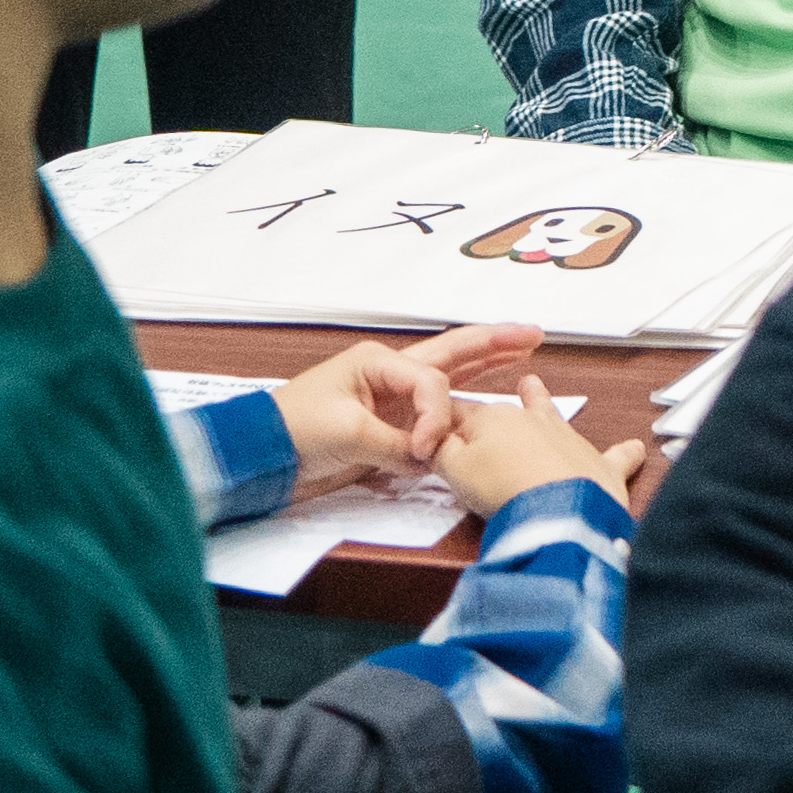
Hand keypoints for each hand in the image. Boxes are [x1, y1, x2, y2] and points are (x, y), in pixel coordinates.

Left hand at [267, 321, 542, 486]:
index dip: (438, 417)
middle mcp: (389, 376)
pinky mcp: (387, 427)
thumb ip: (398, 445)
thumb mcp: (348, 435)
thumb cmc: (292, 433)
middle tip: (534, 333)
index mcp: (378, 364)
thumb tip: (429, 459)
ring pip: (450, 379)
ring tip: (522, 354)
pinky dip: (463, 403)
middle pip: (453, 356)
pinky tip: (486, 397)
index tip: (425, 452)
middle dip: (494, 344)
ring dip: (485, 367)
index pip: (432, 384)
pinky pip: (435, 411)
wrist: (257, 458)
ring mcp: (390, 400)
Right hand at [437, 371, 650, 515]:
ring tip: (535, 385)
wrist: (559, 509)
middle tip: (488, 393)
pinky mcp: (600, 467)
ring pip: (554, 416)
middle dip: (498, 407)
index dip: (443, 422)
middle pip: (509, 410)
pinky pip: (617, 456)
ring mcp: (569, 440)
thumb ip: (441, 452)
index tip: (433, 425)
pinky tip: (636, 447)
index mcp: (494, 418)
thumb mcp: (453, 471)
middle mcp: (534, 421)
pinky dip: (626, 453)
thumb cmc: (505, 489)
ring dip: (543, 403)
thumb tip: (433, 440)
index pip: (460, 414)